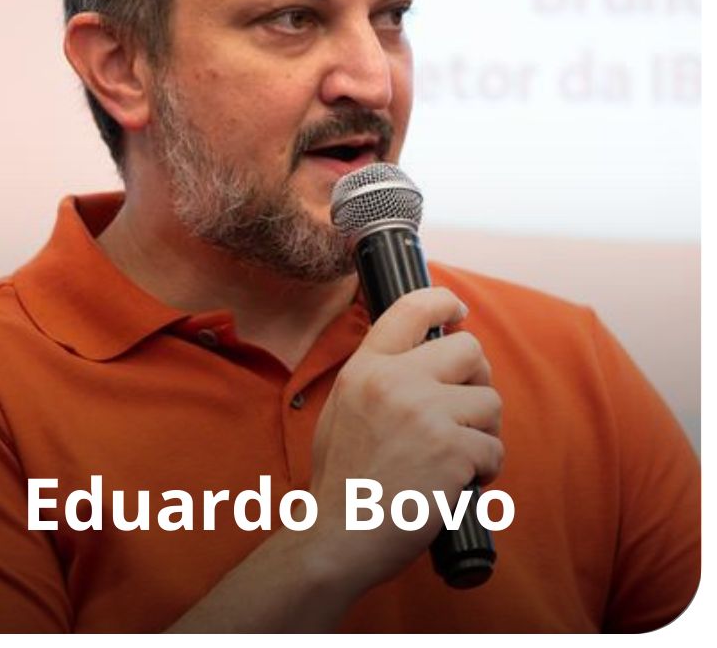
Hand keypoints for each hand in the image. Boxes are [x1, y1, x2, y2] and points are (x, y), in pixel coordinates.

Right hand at [304, 287, 503, 595]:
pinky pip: (495, 448)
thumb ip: (379, 376)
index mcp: (366, 368)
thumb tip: (424, 356)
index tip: (457, 311)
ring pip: (490, 400)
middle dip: (477, 378)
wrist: (339, 533)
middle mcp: (396, 380)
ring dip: (484, 430)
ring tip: (458, 455)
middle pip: (469, 349)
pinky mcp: (453, 451)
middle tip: (466, 407)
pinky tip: (459, 484)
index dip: (442, 301)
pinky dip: (485, 469)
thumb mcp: (343, 407)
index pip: (410, 309)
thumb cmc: (343, 478)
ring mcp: (426, 413)